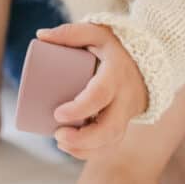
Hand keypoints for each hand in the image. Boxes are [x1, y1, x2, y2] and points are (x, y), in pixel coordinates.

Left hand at [35, 23, 147, 159]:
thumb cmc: (113, 46)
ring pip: (113, 140)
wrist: (143, 61)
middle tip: (57, 135)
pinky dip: (92, 152)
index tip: (57, 114)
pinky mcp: (123, 122)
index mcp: (116, 74)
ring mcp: (127, 114)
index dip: (80, 108)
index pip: (100, 95)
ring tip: (60, 142)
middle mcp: (125, 98)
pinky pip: (112, 144)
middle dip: (84, 139)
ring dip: (87, 149)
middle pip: (111, 127)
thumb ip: (70, 32)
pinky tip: (71, 149)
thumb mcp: (96, 32)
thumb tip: (41, 36)